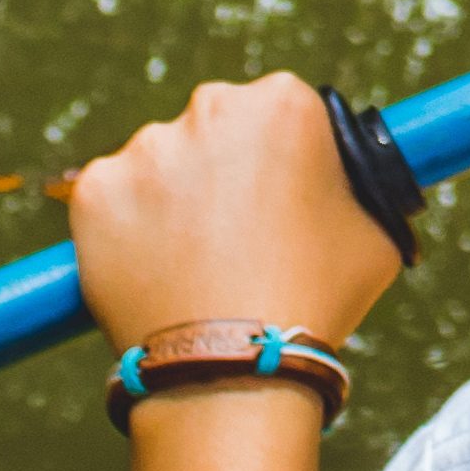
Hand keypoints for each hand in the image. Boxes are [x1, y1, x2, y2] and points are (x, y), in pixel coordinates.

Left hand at [68, 72, 404, 353]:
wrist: (233, 367)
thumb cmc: (316, 297)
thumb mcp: (375, 230)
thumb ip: (357, 185)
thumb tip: (345, 181)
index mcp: (283, 103)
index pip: (281, 108)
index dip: (285, 154)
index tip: (282, 196)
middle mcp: (209, 108)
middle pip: (216, 125)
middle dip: (224, 166)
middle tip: (237, 231)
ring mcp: (144, 149)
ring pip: (162, 164)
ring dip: (174, 197)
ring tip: (195, 262)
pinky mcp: (94, 192)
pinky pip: (113, 201)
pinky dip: (126, 228)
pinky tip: (155, 268)